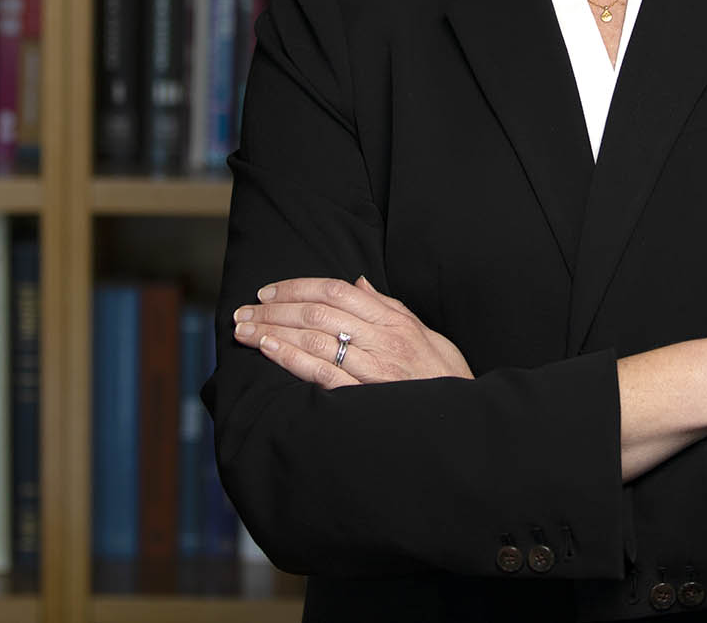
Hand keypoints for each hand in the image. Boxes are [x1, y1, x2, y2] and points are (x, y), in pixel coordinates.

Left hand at [232, 276, 472, 389]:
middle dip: (274, 308)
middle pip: (318, 312)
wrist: (462, 423)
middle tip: (243, 310)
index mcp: (395, 321)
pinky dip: (291, 358)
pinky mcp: (363, 399)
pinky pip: (321, 374)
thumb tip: (358, 283)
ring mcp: (373, 369)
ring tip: (243, 329)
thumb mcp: (425, 334)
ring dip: (272, 330)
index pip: (337, 291)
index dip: (298, 287)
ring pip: (314, 339)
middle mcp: (382, 340)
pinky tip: (267, 349)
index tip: (268, 292)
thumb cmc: (444, 378)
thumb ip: (389, 307)